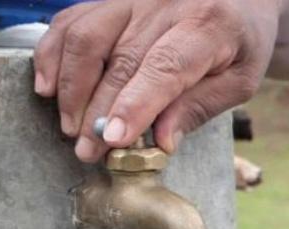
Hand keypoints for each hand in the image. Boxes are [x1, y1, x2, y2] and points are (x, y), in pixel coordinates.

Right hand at [33, 0, 276, 161]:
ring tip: (71, 128)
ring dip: (71, 87)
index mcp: (208, 25)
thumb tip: (161, 141)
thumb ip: (200, 107)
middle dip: (99, 112)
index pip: (164, 67)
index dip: (135, 105)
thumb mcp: (239, 82)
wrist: (239, 0)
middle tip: (87, 152)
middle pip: (121, 61)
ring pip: (87, 38)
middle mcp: (165, 4)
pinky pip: (71, 21)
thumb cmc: (240, 45)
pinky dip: (52, 54)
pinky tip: (48, 88)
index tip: (113, 138)